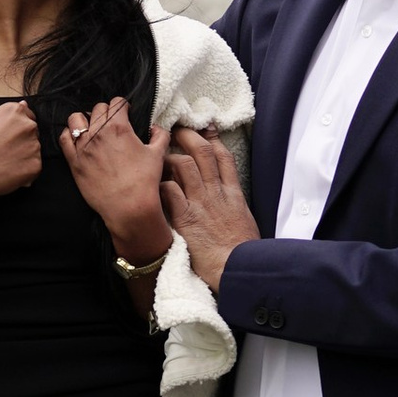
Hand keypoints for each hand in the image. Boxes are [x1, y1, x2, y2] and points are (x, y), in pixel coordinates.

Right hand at [0, 99, 44, 210]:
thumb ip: (9, 115)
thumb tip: (25, 106)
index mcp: (15, 111)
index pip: (28, 117)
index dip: (17, 131)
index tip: (7, 139)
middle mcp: (28, 125)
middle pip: (33, 134)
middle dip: (22, 143)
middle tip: (2, 153)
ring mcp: (34, 145)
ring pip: (33, 152)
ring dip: (23, 158)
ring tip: (1, 164)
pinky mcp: (35, 165)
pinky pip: (33, 168)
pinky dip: (24, 173)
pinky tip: (6, 173)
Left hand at [59, 98, 171, 262]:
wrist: (128, 206)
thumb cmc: (144, 181)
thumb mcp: (158, 154)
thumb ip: (160, 135)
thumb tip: (156, 128)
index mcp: (118, 127)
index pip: (117, 102)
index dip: (123, 106)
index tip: (126, 113)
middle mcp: (98, 133)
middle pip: (98, 108)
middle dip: (107, 113)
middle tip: (113, 124)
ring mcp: (83, 147)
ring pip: (76, 118)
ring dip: (85, 119)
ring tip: (92, 128)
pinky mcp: (73, 161)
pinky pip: (64, 138)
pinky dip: (70, 134)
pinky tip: (78, 139)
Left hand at [161, 126, 254, 296]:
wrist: (238, 269)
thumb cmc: (242, 252)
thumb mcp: (244, 222)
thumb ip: (233, 208)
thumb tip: (227, 204)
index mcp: (233, 194)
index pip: (223, 157)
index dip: (213, 139)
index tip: (205, 128)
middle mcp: (216, 193)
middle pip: (203, 153)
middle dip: (188, 136)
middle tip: (176, 129)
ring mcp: (201, 203)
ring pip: (185, 165)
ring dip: (170, 156)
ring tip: (158, 154)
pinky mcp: (185, 217)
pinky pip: (170, 190)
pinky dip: (161, 183)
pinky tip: (153, 182)